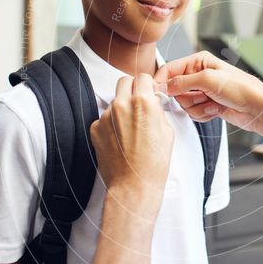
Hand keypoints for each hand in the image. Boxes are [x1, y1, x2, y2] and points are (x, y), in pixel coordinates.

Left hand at [89, 74, 173, 219]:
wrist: (134, 185)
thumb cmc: (154, 163)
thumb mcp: (167, 132)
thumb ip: (157, 110)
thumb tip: (152, 102)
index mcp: (142, 103)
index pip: (142, 77)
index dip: (148, 85)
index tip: (149, 93)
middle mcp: (121, 105)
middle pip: (124, 82)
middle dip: (132, 89)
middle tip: (139, 104)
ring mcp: (105, 117)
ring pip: (114, 101)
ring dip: (122, 109)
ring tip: (131, 130)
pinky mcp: (95, 129)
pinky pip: (104, 118)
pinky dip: (111, 125)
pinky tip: (120, 140)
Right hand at [153, 51, 262, 133]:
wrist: (258, 109)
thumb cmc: (242, 89)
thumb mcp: (209, 80)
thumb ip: (183, 82)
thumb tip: (163, 85)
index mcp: (199, 61)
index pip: (170, 69)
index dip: (162, 81)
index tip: (157, 93)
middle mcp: (199, 75)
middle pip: (175, 90)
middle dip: (187, 98)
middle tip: (202, 97)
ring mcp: (203, 91)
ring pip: (184, 103)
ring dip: (197, 107)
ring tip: (213, 103)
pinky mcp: (207, 105)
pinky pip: (193, 113)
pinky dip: (203, 114)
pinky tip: (216, 110)